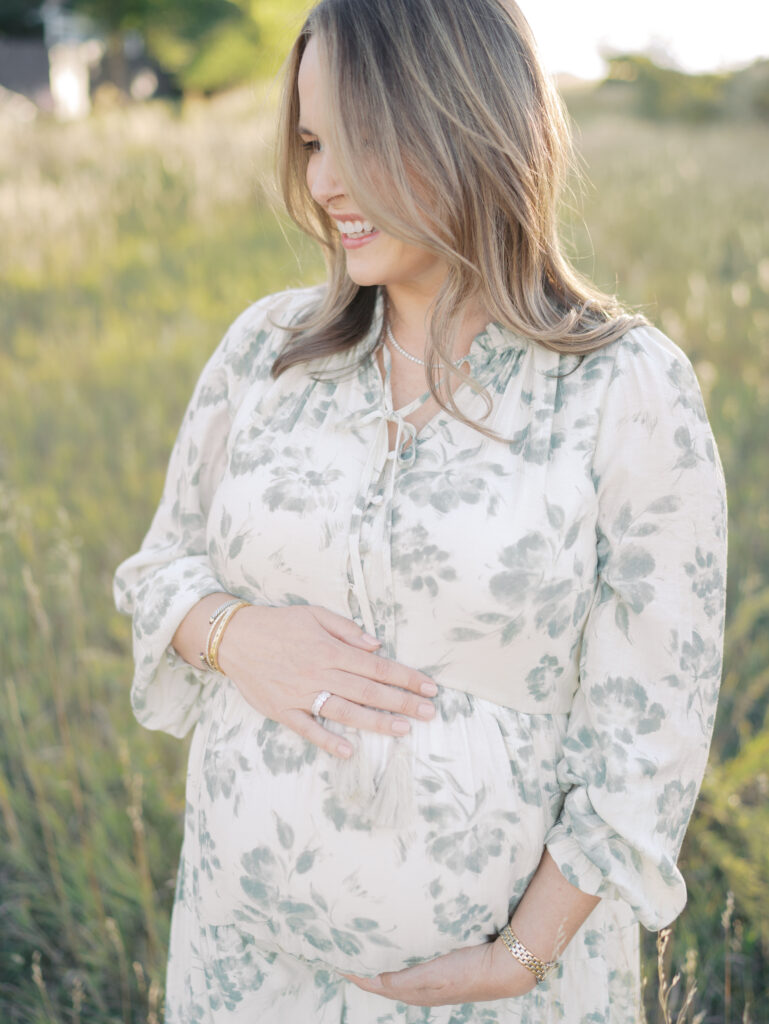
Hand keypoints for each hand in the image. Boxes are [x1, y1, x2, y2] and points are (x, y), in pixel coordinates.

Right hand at [216, 603, 436, 757]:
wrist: (234, 637)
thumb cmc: (278, 623)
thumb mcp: (314, 613)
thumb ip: (347, 629)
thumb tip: (376, 645)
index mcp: (331, 649)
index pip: (377, 667)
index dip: (406, 677)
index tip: (429, 686)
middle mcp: (320, 673)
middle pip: (368, 691)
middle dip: (402, 702)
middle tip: (429, 712)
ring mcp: (301, 694)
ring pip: (345, 711)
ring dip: (375, 722)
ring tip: (403, 730)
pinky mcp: (282, 710)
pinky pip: (308, 729)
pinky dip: (328, 741)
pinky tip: (349, 752)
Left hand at [343, 937, 536, 1005]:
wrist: (504, 968)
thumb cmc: (468, 969)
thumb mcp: (433, 974)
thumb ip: (405, 979)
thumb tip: (376, 981)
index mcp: (415, 992)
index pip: (376, 984)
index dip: (356, 973)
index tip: (336, 960)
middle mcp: (420, 990)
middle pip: (383, 982)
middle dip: (363, 970)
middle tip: (345, 952)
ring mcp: (431, 982)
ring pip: (396, 976)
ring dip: (379, 966)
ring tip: (363, 951)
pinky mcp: (442, 973)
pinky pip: (410, 970)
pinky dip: (396, 963)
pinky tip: (396, 952)